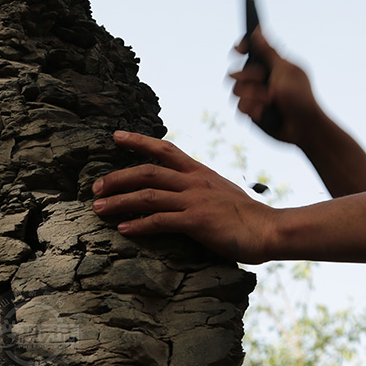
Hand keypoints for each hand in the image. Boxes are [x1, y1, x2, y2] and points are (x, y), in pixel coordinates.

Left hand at [92, 131, 274, 264]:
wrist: (270, 229)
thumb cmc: (248, 216)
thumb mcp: (222, 193)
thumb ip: (201, 190)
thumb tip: (183, 194)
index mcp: (200, 172)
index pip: (165, 149)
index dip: (139, 141)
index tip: (116, 136)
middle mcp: (194, 181)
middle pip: (147, 171)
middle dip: (117, 177)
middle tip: (95, 187)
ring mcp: (194, 200)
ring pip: (147, 195)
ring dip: (119, 202)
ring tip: (98, 209)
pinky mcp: (196, 222)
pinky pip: (160, 221)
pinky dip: (138, 225)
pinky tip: (123, 229)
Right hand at [232, 30, 324, 147]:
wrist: (304, 127)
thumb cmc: (301, 98)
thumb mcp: (285, 71)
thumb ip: (269, 52)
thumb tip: (258, 30)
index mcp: (270, 65)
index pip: (249, 51)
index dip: (240, 48)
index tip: (239, 50)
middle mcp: (260, 80)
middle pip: (236, 71)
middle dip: (248, 76)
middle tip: (263, 80)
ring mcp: (254, 96)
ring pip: (235, 90)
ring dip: (253, 95)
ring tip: (269, 100)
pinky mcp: (251, 112)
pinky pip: (239, 107)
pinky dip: (253, 109)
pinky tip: (265, 113)